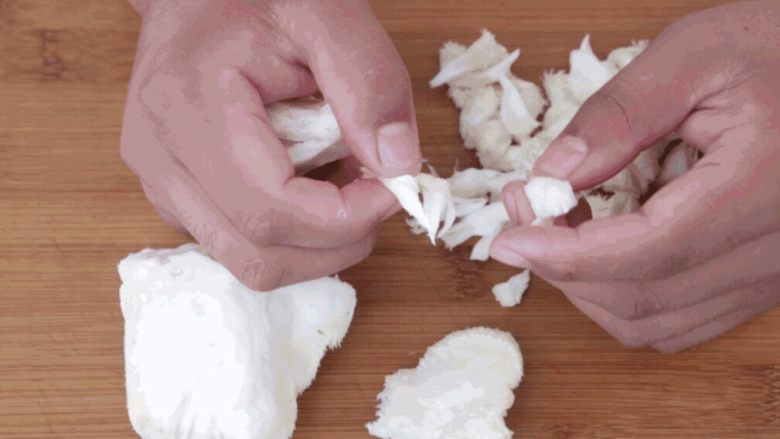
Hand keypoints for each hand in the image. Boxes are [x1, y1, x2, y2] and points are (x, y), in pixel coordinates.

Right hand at [120, 0, 420, 289]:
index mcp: (190, 110)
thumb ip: (369, 85)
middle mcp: (160, 159)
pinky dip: (287, 235)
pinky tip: (309, 188)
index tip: (391, 189)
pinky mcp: (169, 193)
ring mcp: (157, 182)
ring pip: (248, 263)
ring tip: (342, 187)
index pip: (272, 211)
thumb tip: (397, 167)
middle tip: (375, 195)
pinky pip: (235, 243)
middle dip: (335, 244)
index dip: (346, 219)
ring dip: (313, 244)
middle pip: (259, 257)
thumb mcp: (327, 16)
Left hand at [491, 0, 779, 351]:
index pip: (646, 251)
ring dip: (585, 285)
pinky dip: (620, 297)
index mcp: (757, 189)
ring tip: (555, 226)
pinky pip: (677, 320)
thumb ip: (618, 116)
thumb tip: (549, 177)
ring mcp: (768, 274)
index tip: (508, 237)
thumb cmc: (774, 50)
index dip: (565, 255)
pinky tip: (599, 250)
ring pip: (652, 322)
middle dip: (561, 264)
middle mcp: (771, 249)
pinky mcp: (757, 280)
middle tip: (523, 209)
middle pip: (640, 296)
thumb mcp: (694, 56)